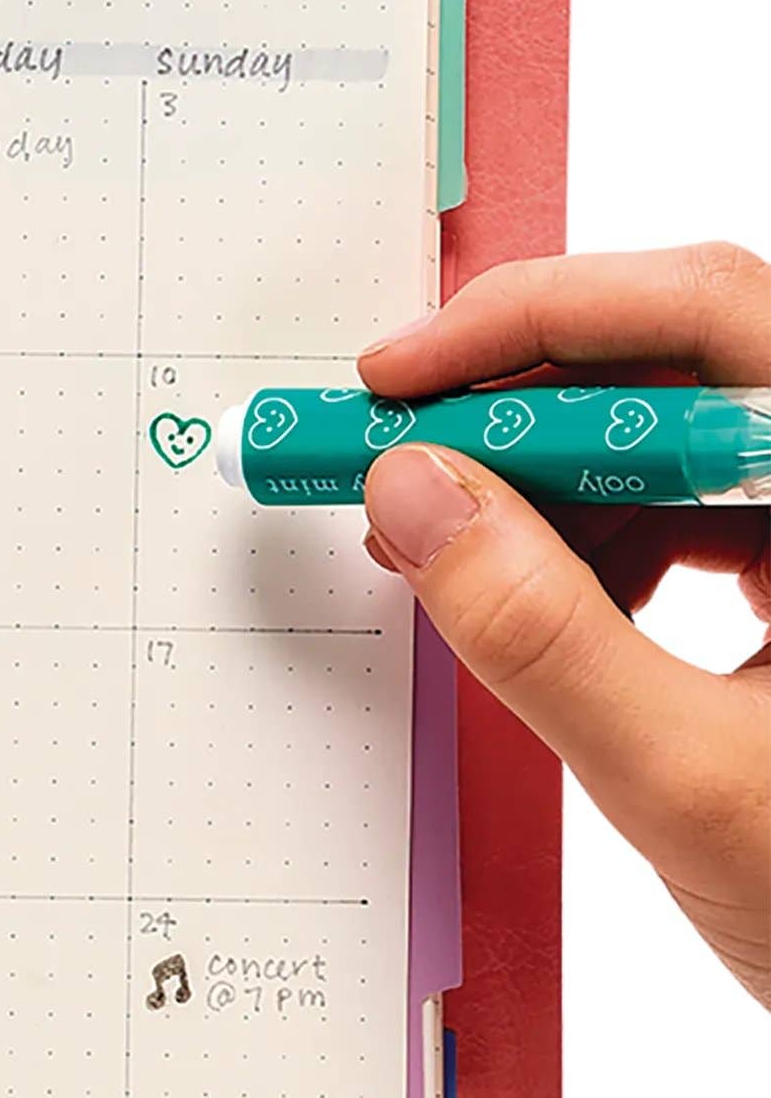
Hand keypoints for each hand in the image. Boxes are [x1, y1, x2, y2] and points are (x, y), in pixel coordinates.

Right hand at [359, 241, 770, 1004]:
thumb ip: (542, 633)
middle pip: (689, 363)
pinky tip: (530, 598)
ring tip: (441, 546)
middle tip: (388, 454)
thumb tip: (416, 495)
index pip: (710, 313)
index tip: (395, 379)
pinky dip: (599, 539)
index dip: (537, 319)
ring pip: (684, 439)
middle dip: (521, 400)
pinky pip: (703, 513)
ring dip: (547, 477)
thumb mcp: (691, 783)